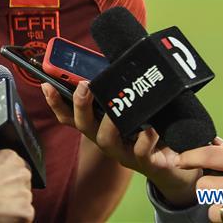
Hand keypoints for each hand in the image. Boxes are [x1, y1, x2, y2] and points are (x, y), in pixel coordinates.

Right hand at [0, 149, 33, 222]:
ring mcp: (25, 193)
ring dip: (13, 206)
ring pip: (24, 201)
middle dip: (12, 191)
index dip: (6, 179)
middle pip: (23, 183)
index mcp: (9, 157)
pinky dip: (13, 219)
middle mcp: (21, 172)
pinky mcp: (25, 212)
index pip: (16, 168)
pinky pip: (24, 217)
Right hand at [41, 81, 200, 206]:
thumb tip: (112, 60)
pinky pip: (141, 152)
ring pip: (106, 140)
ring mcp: (123, 152)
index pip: (69, 115)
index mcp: (99, 125)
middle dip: (80, 104)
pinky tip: (151, 128)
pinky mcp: (145, 162)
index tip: (46, 84)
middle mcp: (105, 139)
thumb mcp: (131, 107)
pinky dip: (145, 139)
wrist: (176, 162)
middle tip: (83, 86)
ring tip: (115, 108)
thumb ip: (118, 90)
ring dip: (108, 122)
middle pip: (82, 125)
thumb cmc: (150, 127)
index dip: (55, 101)